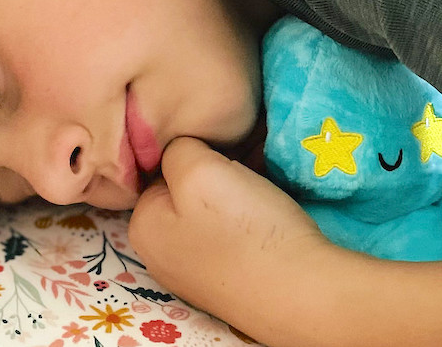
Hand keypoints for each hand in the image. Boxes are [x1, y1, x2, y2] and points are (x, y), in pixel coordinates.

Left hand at [128, 137, 334, 340]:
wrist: (299, 292)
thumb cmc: (245, 228)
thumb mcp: (200, 170)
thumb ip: (179, 149)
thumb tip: (183, 152)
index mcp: (142, 225)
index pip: (161, 167)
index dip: (196, 152)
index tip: (227, 150)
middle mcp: (159, 253)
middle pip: (185, 190)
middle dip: (215, 173)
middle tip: (249, 166)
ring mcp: (193, 270)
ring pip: (210, 209)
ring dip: (235, 192)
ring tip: (262, 188)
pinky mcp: (227, 278)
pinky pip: (230, 232)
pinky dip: (247, 218)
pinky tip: (267, 216)